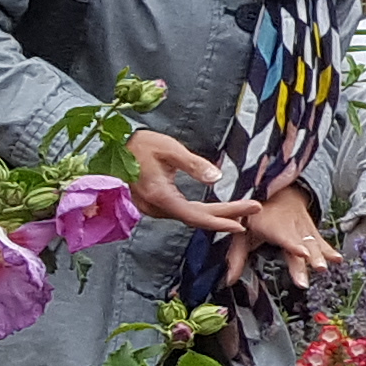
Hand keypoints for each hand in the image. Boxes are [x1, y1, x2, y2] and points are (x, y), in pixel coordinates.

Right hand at [123, 128, 253, 234]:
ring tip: (239, 212)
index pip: (196, 215)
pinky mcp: (152, 204)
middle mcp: (155, 207)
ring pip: (188, 217)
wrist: (113, 146)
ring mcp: (151, 208)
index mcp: (159, 195)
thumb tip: (217, 176)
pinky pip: (180, 212)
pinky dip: (200, 212)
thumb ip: (194, 164)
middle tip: (252, 210)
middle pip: (196, 218)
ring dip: (213, 216)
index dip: (220, 220)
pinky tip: (214, 211)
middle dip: (226, 216)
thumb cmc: (139, 144)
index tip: (243, 221)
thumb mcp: (169, 148)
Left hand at [224, 183, 335, 294]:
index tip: (302, 253)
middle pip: (301, 242)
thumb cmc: (256, 215)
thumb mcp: (242, 233)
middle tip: (318, 269)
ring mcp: (303, 227)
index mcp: (271, 225)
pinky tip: (337, 260)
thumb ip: (236, 257)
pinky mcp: (311, 230)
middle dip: (310, 256)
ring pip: (313, 241)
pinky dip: (329, 251)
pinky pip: (321, 241)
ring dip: (320, 255)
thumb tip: (228, 280)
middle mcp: (290, 225)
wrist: (277, 191)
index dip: (293, 244)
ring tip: (324, 268)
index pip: (284, 235)